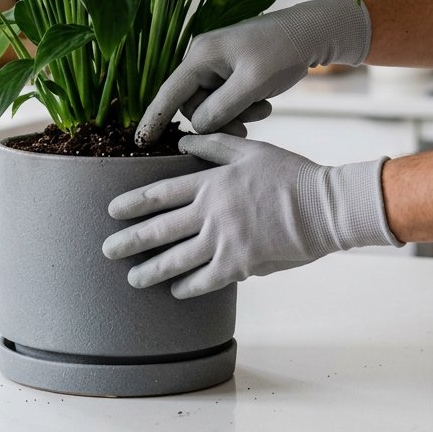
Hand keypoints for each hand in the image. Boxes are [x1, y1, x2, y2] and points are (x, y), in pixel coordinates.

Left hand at [102, 133, 398, 298]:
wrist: (326, 207)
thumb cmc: (290, 174)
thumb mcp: (250, 150)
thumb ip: (213, 145)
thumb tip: (182, 140)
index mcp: (211, 183)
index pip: (160, 194)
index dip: (133, 203)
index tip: (111, 211)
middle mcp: (211, 213)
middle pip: (160, 230)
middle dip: (129, 241)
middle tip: (106, 250)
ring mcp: (225, 241)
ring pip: (177, 259)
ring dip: (151, 270)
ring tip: (132, 279)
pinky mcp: (242, 264)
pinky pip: (206, 280)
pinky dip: (188, 287)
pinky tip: (175, 291)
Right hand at [135, 0, 370, 143]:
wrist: (312, 33)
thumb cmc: (282, 51)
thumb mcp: (252, 83)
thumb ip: (221, 108)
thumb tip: (197, 127)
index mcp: (201, 56)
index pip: (169, 93)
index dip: (154, 118)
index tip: (140, 141)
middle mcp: (202, 59)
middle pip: (193, 105)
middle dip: (216, 120)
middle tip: (245, 126)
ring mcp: (216, 66)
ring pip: (211, 107)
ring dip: (234, 114)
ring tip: (261, 108)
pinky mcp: (230, 72)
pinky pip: (225, 101)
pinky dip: (243, 107)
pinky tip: (263, 101)